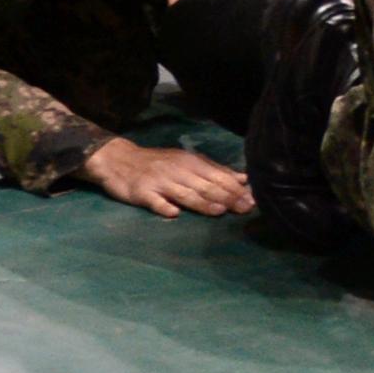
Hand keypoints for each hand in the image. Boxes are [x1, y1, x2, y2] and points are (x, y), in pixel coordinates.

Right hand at [79, 139, 253, 216]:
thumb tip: (244, 179)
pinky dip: (163, 206)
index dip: (236, 189)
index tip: (254, 200)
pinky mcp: (141, 192)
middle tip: (246, 209)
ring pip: (184, 193)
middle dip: (227, 197)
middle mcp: (178, 171)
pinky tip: (173, 213)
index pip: (218, 177)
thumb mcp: (186, 162)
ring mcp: (159, 182)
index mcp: (191, 163)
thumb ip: (214, 171)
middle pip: (205, 186)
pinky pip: (154, 201)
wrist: (119, 159)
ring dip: (202, 202)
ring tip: (219, 211)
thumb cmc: (159, 163)